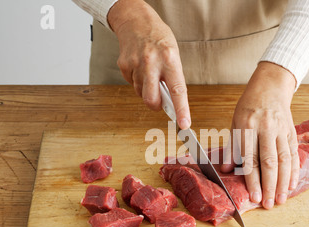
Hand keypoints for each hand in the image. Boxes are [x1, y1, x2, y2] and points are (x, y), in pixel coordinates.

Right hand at [108, 0, 190, 128]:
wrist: (136, 21)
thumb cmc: (159, 39)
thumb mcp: (173, 55)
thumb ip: (172, 78)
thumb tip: (171, 102)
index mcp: (170, 59)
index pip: (178, 90)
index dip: (181, 110)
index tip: (184, 124)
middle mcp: (152, 62)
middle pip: (151, 99)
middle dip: (155, 106)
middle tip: (160, 102)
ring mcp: (136, 64)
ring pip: (141, 93)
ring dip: (146, 90)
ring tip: (150, 73)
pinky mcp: (124, 65)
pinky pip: (132, 84)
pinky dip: (137, 81)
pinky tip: (140, 68)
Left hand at [221, 62, 299, 207]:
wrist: (271, 86)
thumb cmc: (249, 106)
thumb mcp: (234, 122)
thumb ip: (231, 147)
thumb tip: (225, 169)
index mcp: (247, 127)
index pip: (250, 158)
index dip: (252, 180)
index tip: (254, 197)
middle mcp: (265, 129)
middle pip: (269, 162)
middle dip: (269, 186)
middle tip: (269, 204)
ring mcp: (280, 130)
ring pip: (284, 160)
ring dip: (282, 183)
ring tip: (281, 199)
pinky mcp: (291, 131)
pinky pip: (293, 154)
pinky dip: (293, 171)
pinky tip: (291, 184)